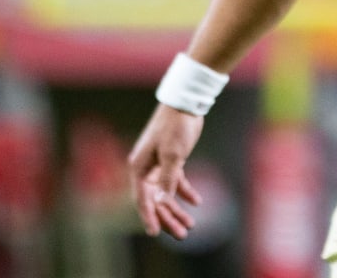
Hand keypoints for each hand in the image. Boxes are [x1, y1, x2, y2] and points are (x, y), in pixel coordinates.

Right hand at [127, 103, 205, 237]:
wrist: (185, 102)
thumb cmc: (175, 126)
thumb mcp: (173, 154)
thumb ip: (168, 179)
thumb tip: (163, 200)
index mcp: (139, 167)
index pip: (142, 199)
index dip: (149, 216)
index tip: (155, 233)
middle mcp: (146, 168)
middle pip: (156, 200)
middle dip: (168, 218)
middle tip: (182, 234)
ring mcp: (158, 165)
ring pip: (166, 194)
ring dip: (177, 209)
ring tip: (190, 225)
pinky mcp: (172, 160)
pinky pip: (176, 181)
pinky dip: (186, 192)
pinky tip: (196, 202)